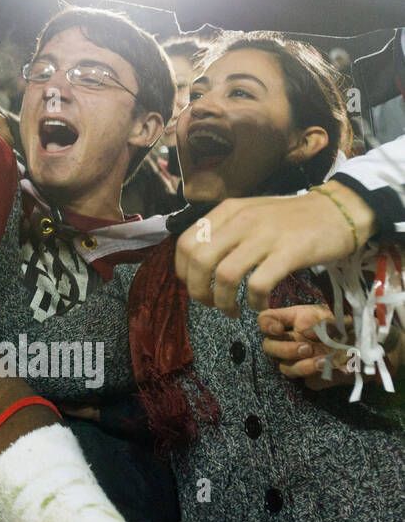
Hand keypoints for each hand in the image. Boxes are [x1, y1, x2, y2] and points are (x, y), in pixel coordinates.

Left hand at [174, 185, 374, 314]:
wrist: (339, 210)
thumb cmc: (292, 218)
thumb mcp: (251, 215)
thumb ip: (225, 232)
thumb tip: (199, 264)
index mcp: (227, 211)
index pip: (185, 242)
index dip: (182, 271)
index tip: (194, 286)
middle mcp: (241, 220)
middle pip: (198, 261)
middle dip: (198, 291)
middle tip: (210, 304)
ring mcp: (265, 236)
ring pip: (224, 275)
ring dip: (223, 302)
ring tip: (233, 311)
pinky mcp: (289, 252)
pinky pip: (257, 284)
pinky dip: (253, 302)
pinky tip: (259, 305)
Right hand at [258, 304, 356, 389]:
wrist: (371, 345)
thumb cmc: (349, 324)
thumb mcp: (337, 314)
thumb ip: (323, 321)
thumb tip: (309, 333)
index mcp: (292, 320)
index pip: (265, 320)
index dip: (266, 325)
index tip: (278, 329)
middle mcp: (290, 341)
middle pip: (269, 348)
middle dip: (285, 350)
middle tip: (306, 348)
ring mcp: (300, 361)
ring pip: (286, 369)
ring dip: (302, 366)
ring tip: (323, 361)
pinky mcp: (315, 378)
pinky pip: (311, 382)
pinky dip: (325, 378)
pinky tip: (340, 370)